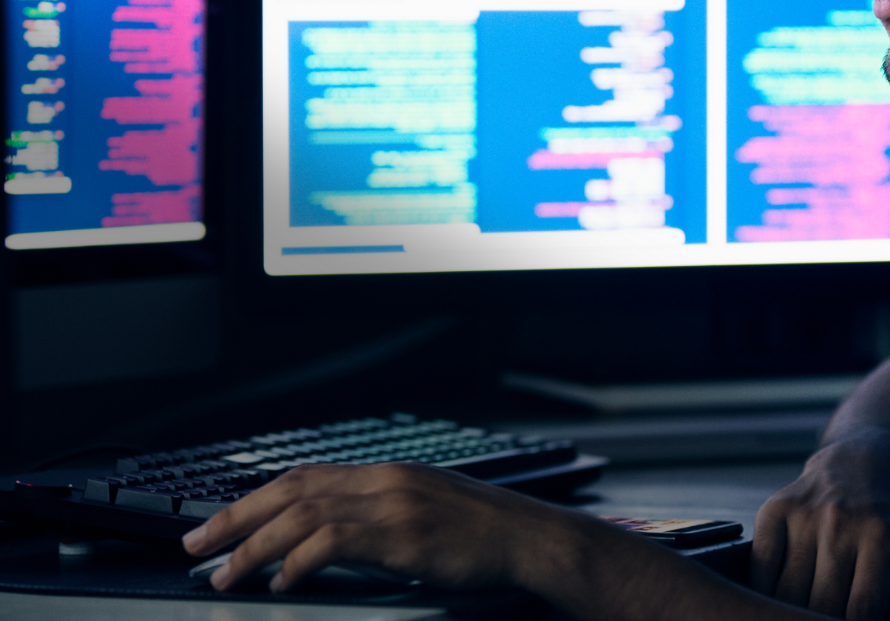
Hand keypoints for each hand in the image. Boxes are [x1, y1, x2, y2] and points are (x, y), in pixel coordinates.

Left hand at [181, 462, 566, 592]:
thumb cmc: (482, 533)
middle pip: (292, 489)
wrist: (529, 538)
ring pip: (303, 514)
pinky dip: (297, 561)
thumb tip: (329, 538)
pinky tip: (280, 582)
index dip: (256, 497)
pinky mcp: (402, 534)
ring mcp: (393, 503)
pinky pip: (333, 543)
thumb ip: (380, 513)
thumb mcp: (425, 511)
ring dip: (254, 546)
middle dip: (236, 517)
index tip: (222, 521)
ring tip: (225, 574)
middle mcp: (383, 479)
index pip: (305, 476)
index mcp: (385, 473)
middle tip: (196, 544)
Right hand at [750, 436, 889, 620]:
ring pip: (787, 592)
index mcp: (881, 539)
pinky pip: (759, 567)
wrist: (856, 468)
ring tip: (800, 613)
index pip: (862, 609)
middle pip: (821, 603)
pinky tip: (776, 598)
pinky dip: (764, 592)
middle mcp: (840, 523)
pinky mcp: (774, 509)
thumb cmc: (885, 529)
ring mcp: (804, 515)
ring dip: (792, 612)